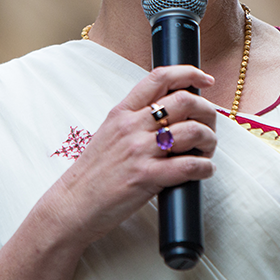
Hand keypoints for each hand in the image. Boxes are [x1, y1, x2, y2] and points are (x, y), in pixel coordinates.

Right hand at [43, 65, 218, 245]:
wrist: (70, 206)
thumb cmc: (93, 174)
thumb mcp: (109, 134)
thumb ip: (137, 120)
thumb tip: (173, 113)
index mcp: (122, 112)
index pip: (159, 78)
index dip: (189, 73)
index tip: (206, 80)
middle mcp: (131, 126)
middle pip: (185, 101)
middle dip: (207, 112)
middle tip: (209, 127)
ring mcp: (139, 151)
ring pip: (192, 131)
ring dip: (209, 140)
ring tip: (206, 151)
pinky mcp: (146, 176)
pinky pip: (190, 165)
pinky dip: (205, 168)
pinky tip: (203, 171)